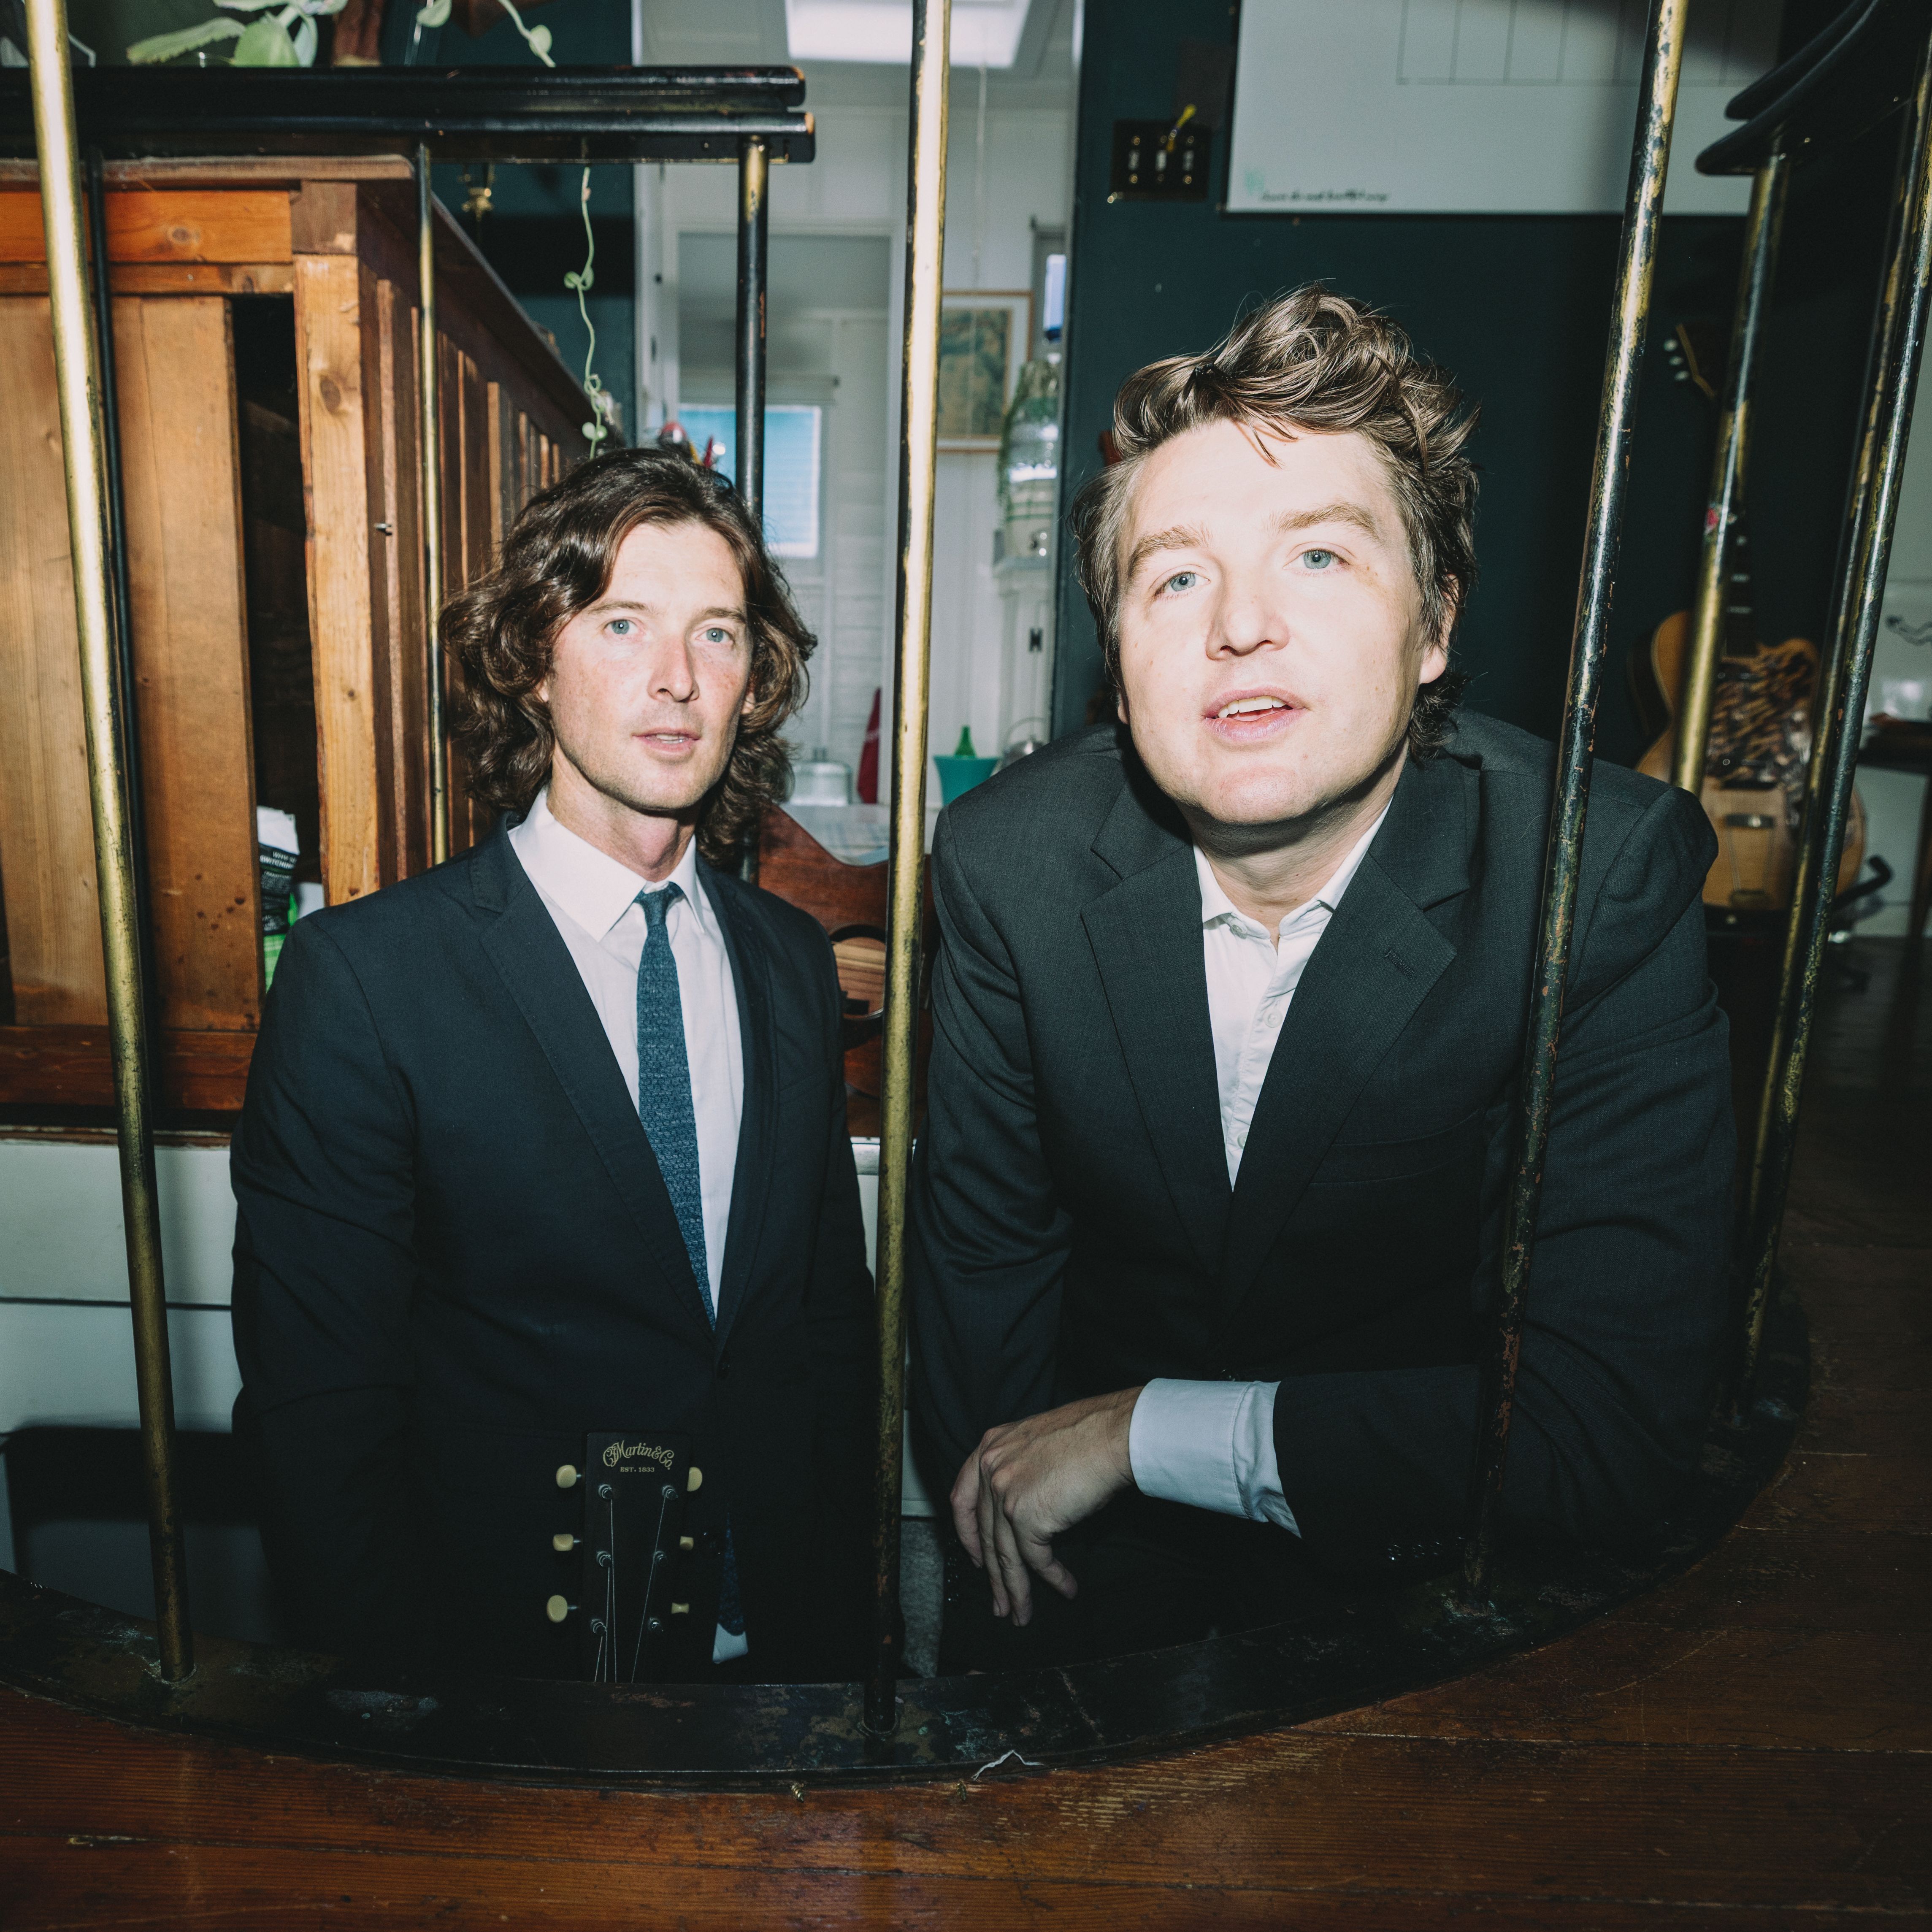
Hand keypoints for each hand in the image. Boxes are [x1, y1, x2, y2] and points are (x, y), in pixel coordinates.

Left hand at [950, 1387, 1142, 1626]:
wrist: (1113, 1434)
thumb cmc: (1090, 1437)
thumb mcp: (1039, 1447)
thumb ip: (1022, 1475)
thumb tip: (1029, 1519)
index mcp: (990, 1447)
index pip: (962, 1497)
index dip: (967, 1534)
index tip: (975, 1558)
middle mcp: (990, 1468)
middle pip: (985, 1534)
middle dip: (993, 1575)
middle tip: (999, 1603)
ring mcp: (1004, 1492)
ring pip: (1005, 1554)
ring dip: (1016, 1590)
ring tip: (1021, 1614)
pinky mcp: (1026, 1515)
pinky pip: (1036, 1558)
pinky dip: (1052, 1578)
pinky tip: (1065, 1588)